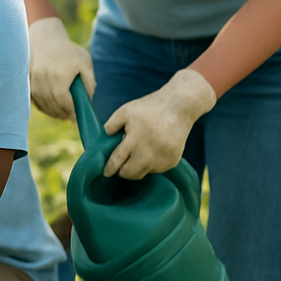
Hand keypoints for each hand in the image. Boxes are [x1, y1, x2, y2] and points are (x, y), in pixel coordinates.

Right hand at [28, 17, 94, 120]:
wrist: (46, 41)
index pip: (63, 99)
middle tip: (70, 118)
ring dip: (53, 112)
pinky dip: (44, 107)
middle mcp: (44, 78)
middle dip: (62, 114)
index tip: (76, 117)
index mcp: (59, 74)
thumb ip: (89, 81)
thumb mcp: (85, 62)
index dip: (70, 110)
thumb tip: (88, 99)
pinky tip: (52, 109)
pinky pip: (36, 100)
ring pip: (43, 103)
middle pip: (52, 104)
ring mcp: (34, 80)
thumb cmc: (69, 52)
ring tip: (62, 115)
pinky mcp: (29, 82)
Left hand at [102, 68, 216, 179]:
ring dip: (136, 168)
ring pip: (143, 173)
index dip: (109, 168)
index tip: (105, 173)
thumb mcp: (125, 112)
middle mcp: (149, 152)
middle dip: (122, 171)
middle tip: (119, 165)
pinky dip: (150, 165)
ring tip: (136, 154)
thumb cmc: (149, 108)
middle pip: (130, 173)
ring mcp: (162, 158)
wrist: (179, 107)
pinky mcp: (172, 161)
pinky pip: (156, 170)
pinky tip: (149, 152)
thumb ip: (110, 126)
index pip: (118, 161)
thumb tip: (100, 142)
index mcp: (135, 139)